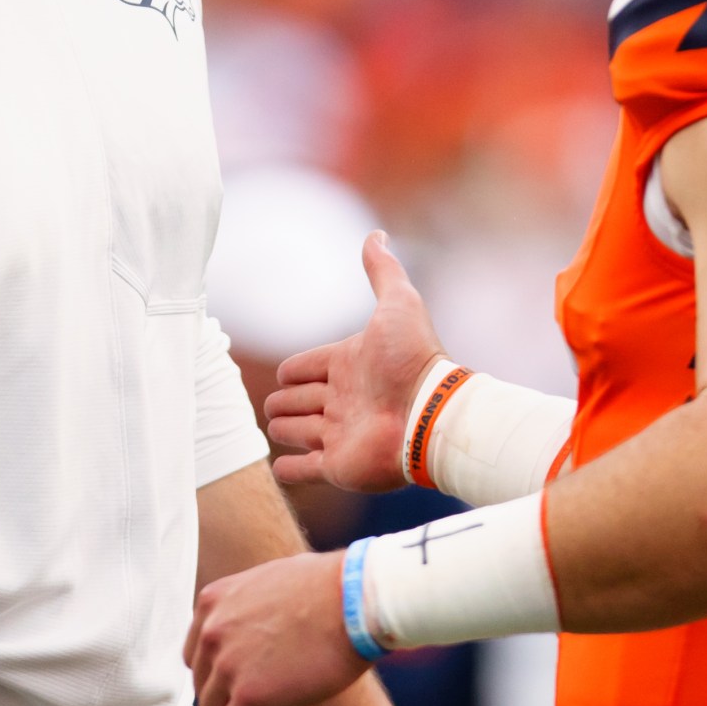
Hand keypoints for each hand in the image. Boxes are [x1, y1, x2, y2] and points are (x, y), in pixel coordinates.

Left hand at [186, 551, 369, 705]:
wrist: (358, 599)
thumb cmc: (332, 587)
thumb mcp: (274, 579)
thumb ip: (249, 604)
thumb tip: (257, 624)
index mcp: (214, 601)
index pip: (197, 654)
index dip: (225, 670)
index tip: (256, 672)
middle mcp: (212, 633)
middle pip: (203, 685)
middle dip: (232, 694)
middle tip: (270, 691)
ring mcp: (227, 666)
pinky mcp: (250, 698)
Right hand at [266, 234, 445, 493]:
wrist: (431, 415)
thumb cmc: (413, 360)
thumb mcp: (398, 304)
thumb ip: (383, 271)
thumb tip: (376, 234)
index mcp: (348, 365)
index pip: (307, 366)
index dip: (294, 368)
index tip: (285, 372)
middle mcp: (342, 400)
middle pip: (299, 399)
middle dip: (285, 401)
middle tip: (275, 405)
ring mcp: (338, 435)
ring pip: (298, 432)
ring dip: (286, 430)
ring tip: (277, 428)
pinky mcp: (338, 466)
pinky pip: (305, 471)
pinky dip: (291, 470)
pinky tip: (279, 468)